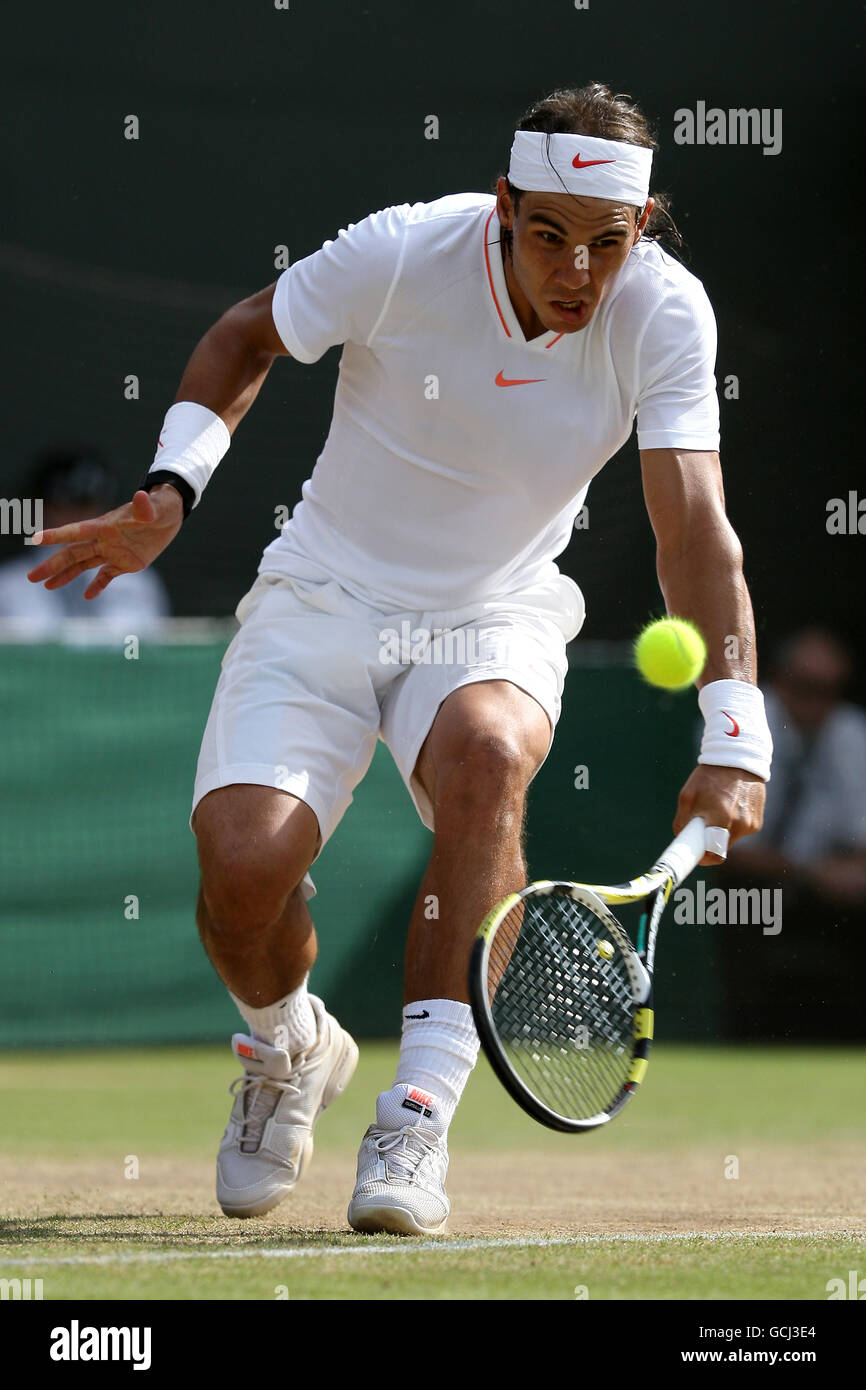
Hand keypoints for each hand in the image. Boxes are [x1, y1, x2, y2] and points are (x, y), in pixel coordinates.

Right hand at [26, 485, 183, 599]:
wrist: (169, 516)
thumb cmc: (160, 507)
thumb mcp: (155, 508)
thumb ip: (145, 507)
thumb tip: (141, 495)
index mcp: (106, 526)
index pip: (77, 531)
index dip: (57, 535)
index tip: (36, 539)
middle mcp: (103, 540)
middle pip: (72, 553)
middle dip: (51, 565)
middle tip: (31, 576)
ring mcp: (112, 552)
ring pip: (82, 565)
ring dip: (65, 576)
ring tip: (46, 585)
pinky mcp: (124, 562)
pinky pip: (106, 576)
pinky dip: (97, 585)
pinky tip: (87, 596)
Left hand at [674, 763, 765, 866]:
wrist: (738, 759)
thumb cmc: (709, 776)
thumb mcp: (688, 796)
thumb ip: (682, 821)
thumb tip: (681, 839)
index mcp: (721, 818)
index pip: (714, 854)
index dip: (703, 859)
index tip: (695, 859)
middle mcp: (740, 824)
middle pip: (721, 848)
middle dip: (709, 842)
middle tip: (700, 830)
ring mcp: (751, 824)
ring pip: (730, 839)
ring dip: (721, 832)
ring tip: (717, 809)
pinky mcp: (757, 822)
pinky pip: (740, 831)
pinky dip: (732, 824)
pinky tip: (730, 806)